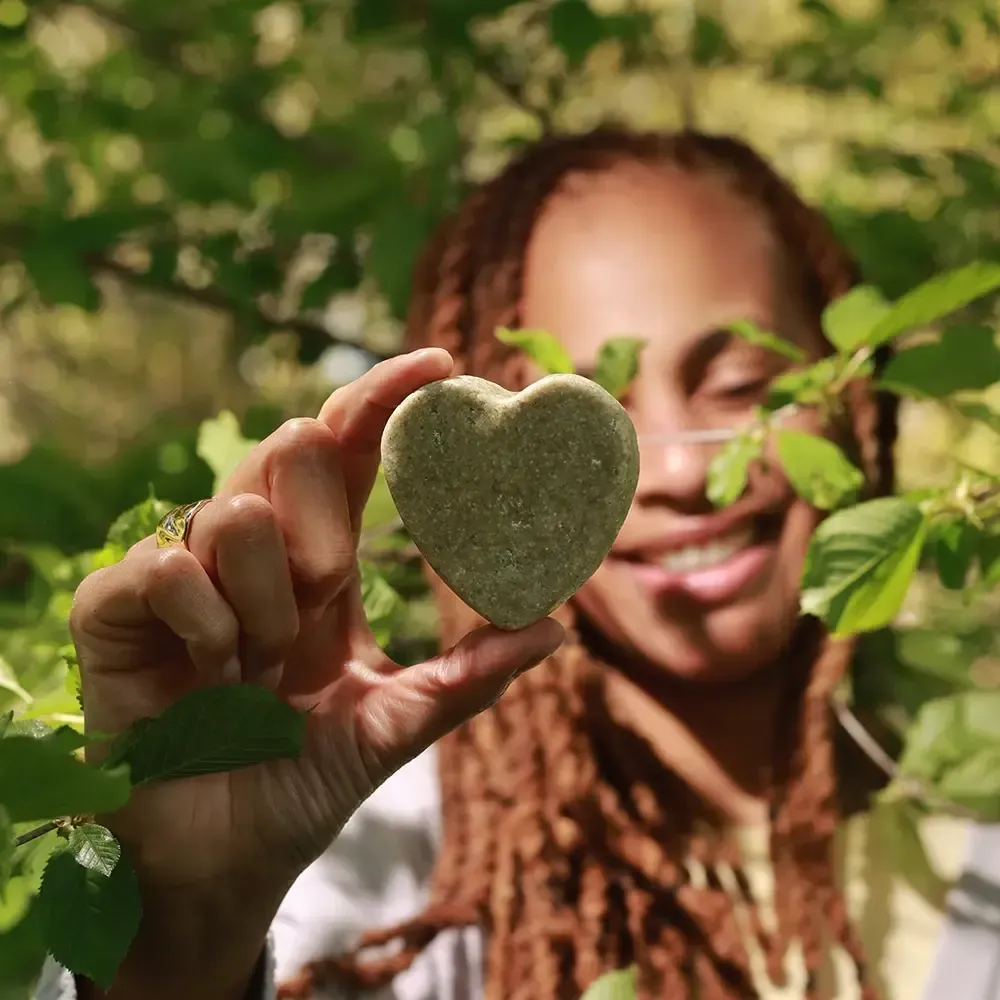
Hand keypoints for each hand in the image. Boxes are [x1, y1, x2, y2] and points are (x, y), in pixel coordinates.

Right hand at [70, 348, 563, 995]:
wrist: (222, 863)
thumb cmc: (301, 784)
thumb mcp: (395, 722)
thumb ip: (470, 676)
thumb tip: (558, 627)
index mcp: (315, 564)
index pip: (347, 450)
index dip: (385, 398)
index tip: (442, 365)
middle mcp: (251, 553)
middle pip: (290, 450)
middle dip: (326, 522)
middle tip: (328, 590)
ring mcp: (182, 574)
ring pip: (234, 511)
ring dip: (267, 597)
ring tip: (264, 664)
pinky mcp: (117, 611)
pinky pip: (163, 566)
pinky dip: (203, 619)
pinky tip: (210, 668)